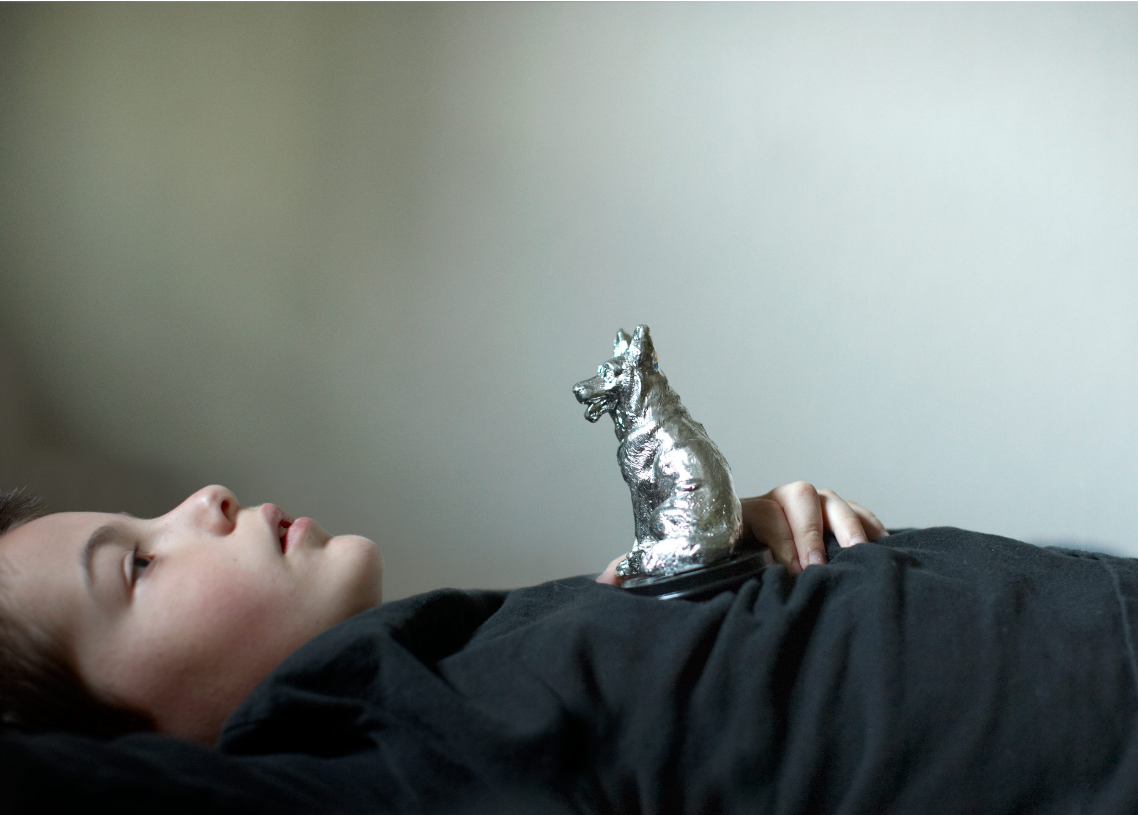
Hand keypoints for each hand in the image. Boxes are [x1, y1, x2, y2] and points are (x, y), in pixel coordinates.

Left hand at [595, 481, 885, 584]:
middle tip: (813, 571)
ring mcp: (809, 511)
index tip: (785, 572)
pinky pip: (860, 513)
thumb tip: (605, 581)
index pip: (762, 508)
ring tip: (855, 559)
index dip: (777, 536)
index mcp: (739, 512)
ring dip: (847, 526)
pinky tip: (880, 550)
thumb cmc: (712, 569)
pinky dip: (872, 526)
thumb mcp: (680, 569)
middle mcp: (776, 504)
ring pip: (832, 499)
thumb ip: (646, 572)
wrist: (740, 568)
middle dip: (809, 532)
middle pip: (800, 494)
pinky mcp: (838, 522)